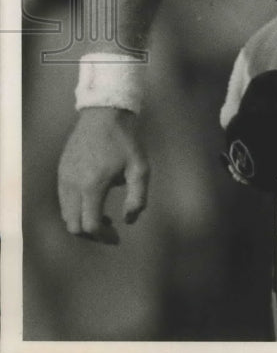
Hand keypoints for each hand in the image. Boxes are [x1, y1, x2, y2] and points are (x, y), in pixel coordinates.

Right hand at [57, 107, 148, 243]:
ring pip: (66, 214)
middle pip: (74, 225)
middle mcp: (72, 185)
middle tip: (109, 231)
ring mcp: (63, 179)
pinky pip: (63, 201)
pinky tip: (93, 202)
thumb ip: (137, 197)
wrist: (104, 114)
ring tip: (104, 218)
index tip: (117, 238)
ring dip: (83, 222)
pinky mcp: (60, 172)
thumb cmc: (126, 141)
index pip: (91, 225)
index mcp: (92, 186)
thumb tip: (129, 220)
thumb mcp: (140, 168)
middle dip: (91, 235)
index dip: (104, 237)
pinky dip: (76, 210)